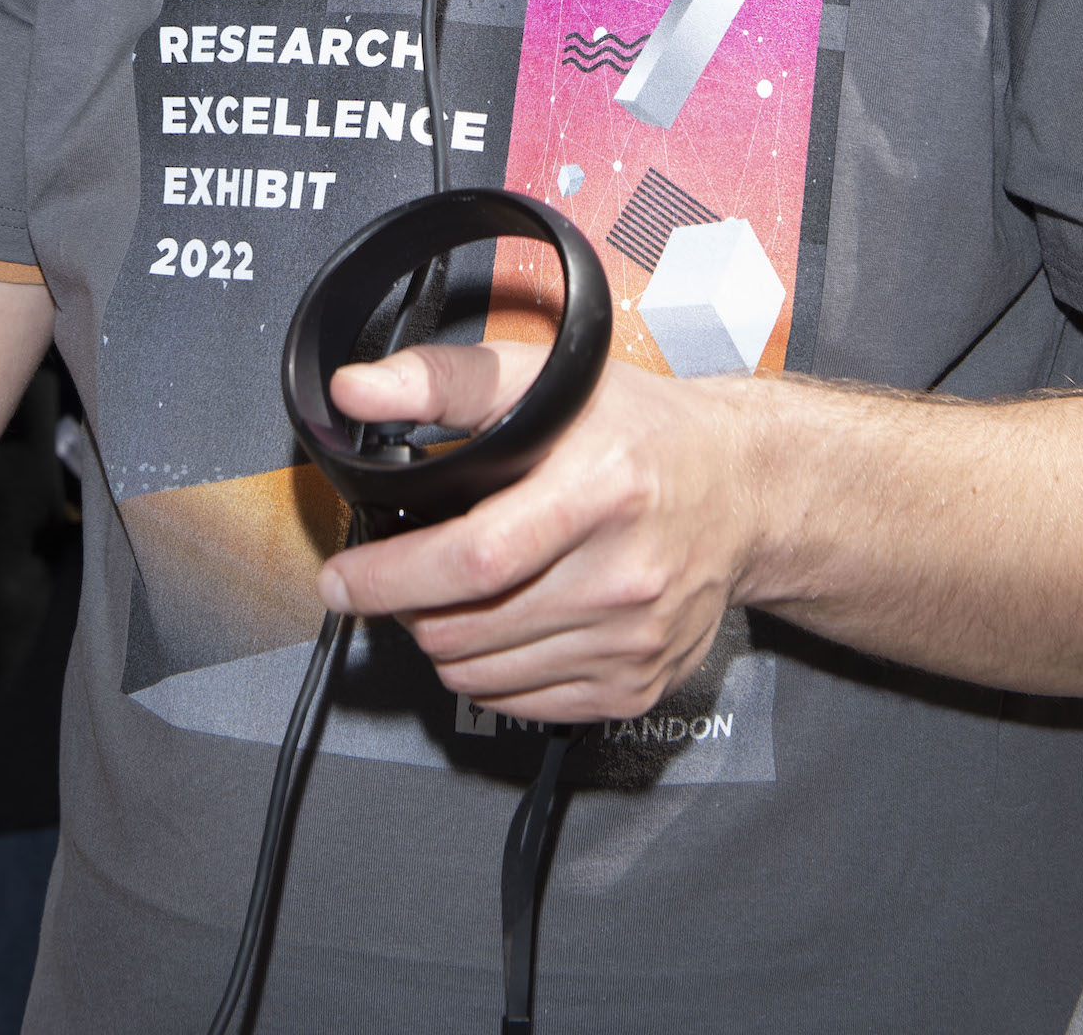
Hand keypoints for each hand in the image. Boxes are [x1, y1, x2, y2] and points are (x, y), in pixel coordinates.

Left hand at [318, 343, 751, 723]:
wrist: (740, 489)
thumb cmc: (638, 430)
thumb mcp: (545, 377)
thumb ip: (443, 380)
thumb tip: (357, 391)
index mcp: (600, 492)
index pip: (474, 559)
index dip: (392, 576)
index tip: (343, 577)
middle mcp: (623, 576)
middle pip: (470, 626)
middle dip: (408, 607)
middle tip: (403, 572)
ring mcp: (633, 642)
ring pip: (484, 674)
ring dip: (444, 641)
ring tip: (453, 592)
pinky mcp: (637, 686)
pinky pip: (522, 704)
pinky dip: (488, 674)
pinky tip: (497, 623)